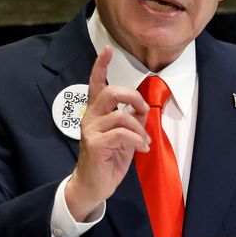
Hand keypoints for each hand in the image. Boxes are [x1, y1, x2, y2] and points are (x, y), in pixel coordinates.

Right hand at [64, 47, 151, 220]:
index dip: (101, 66)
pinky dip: (137, 140)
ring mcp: (91, 131)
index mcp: (96, 113)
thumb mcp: (125, 138)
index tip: (108, 50)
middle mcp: (90, 118)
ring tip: (144, 141)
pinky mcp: (95, 145)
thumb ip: (132, 121)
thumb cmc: (108, 160)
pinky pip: (122, 134)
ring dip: (139, 127)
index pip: (96, 84)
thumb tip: (143, 110)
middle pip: (111, 92)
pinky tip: (141, 148)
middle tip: (144, 110)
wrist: (93, 186)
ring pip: (121, 115)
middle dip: (133, 96)